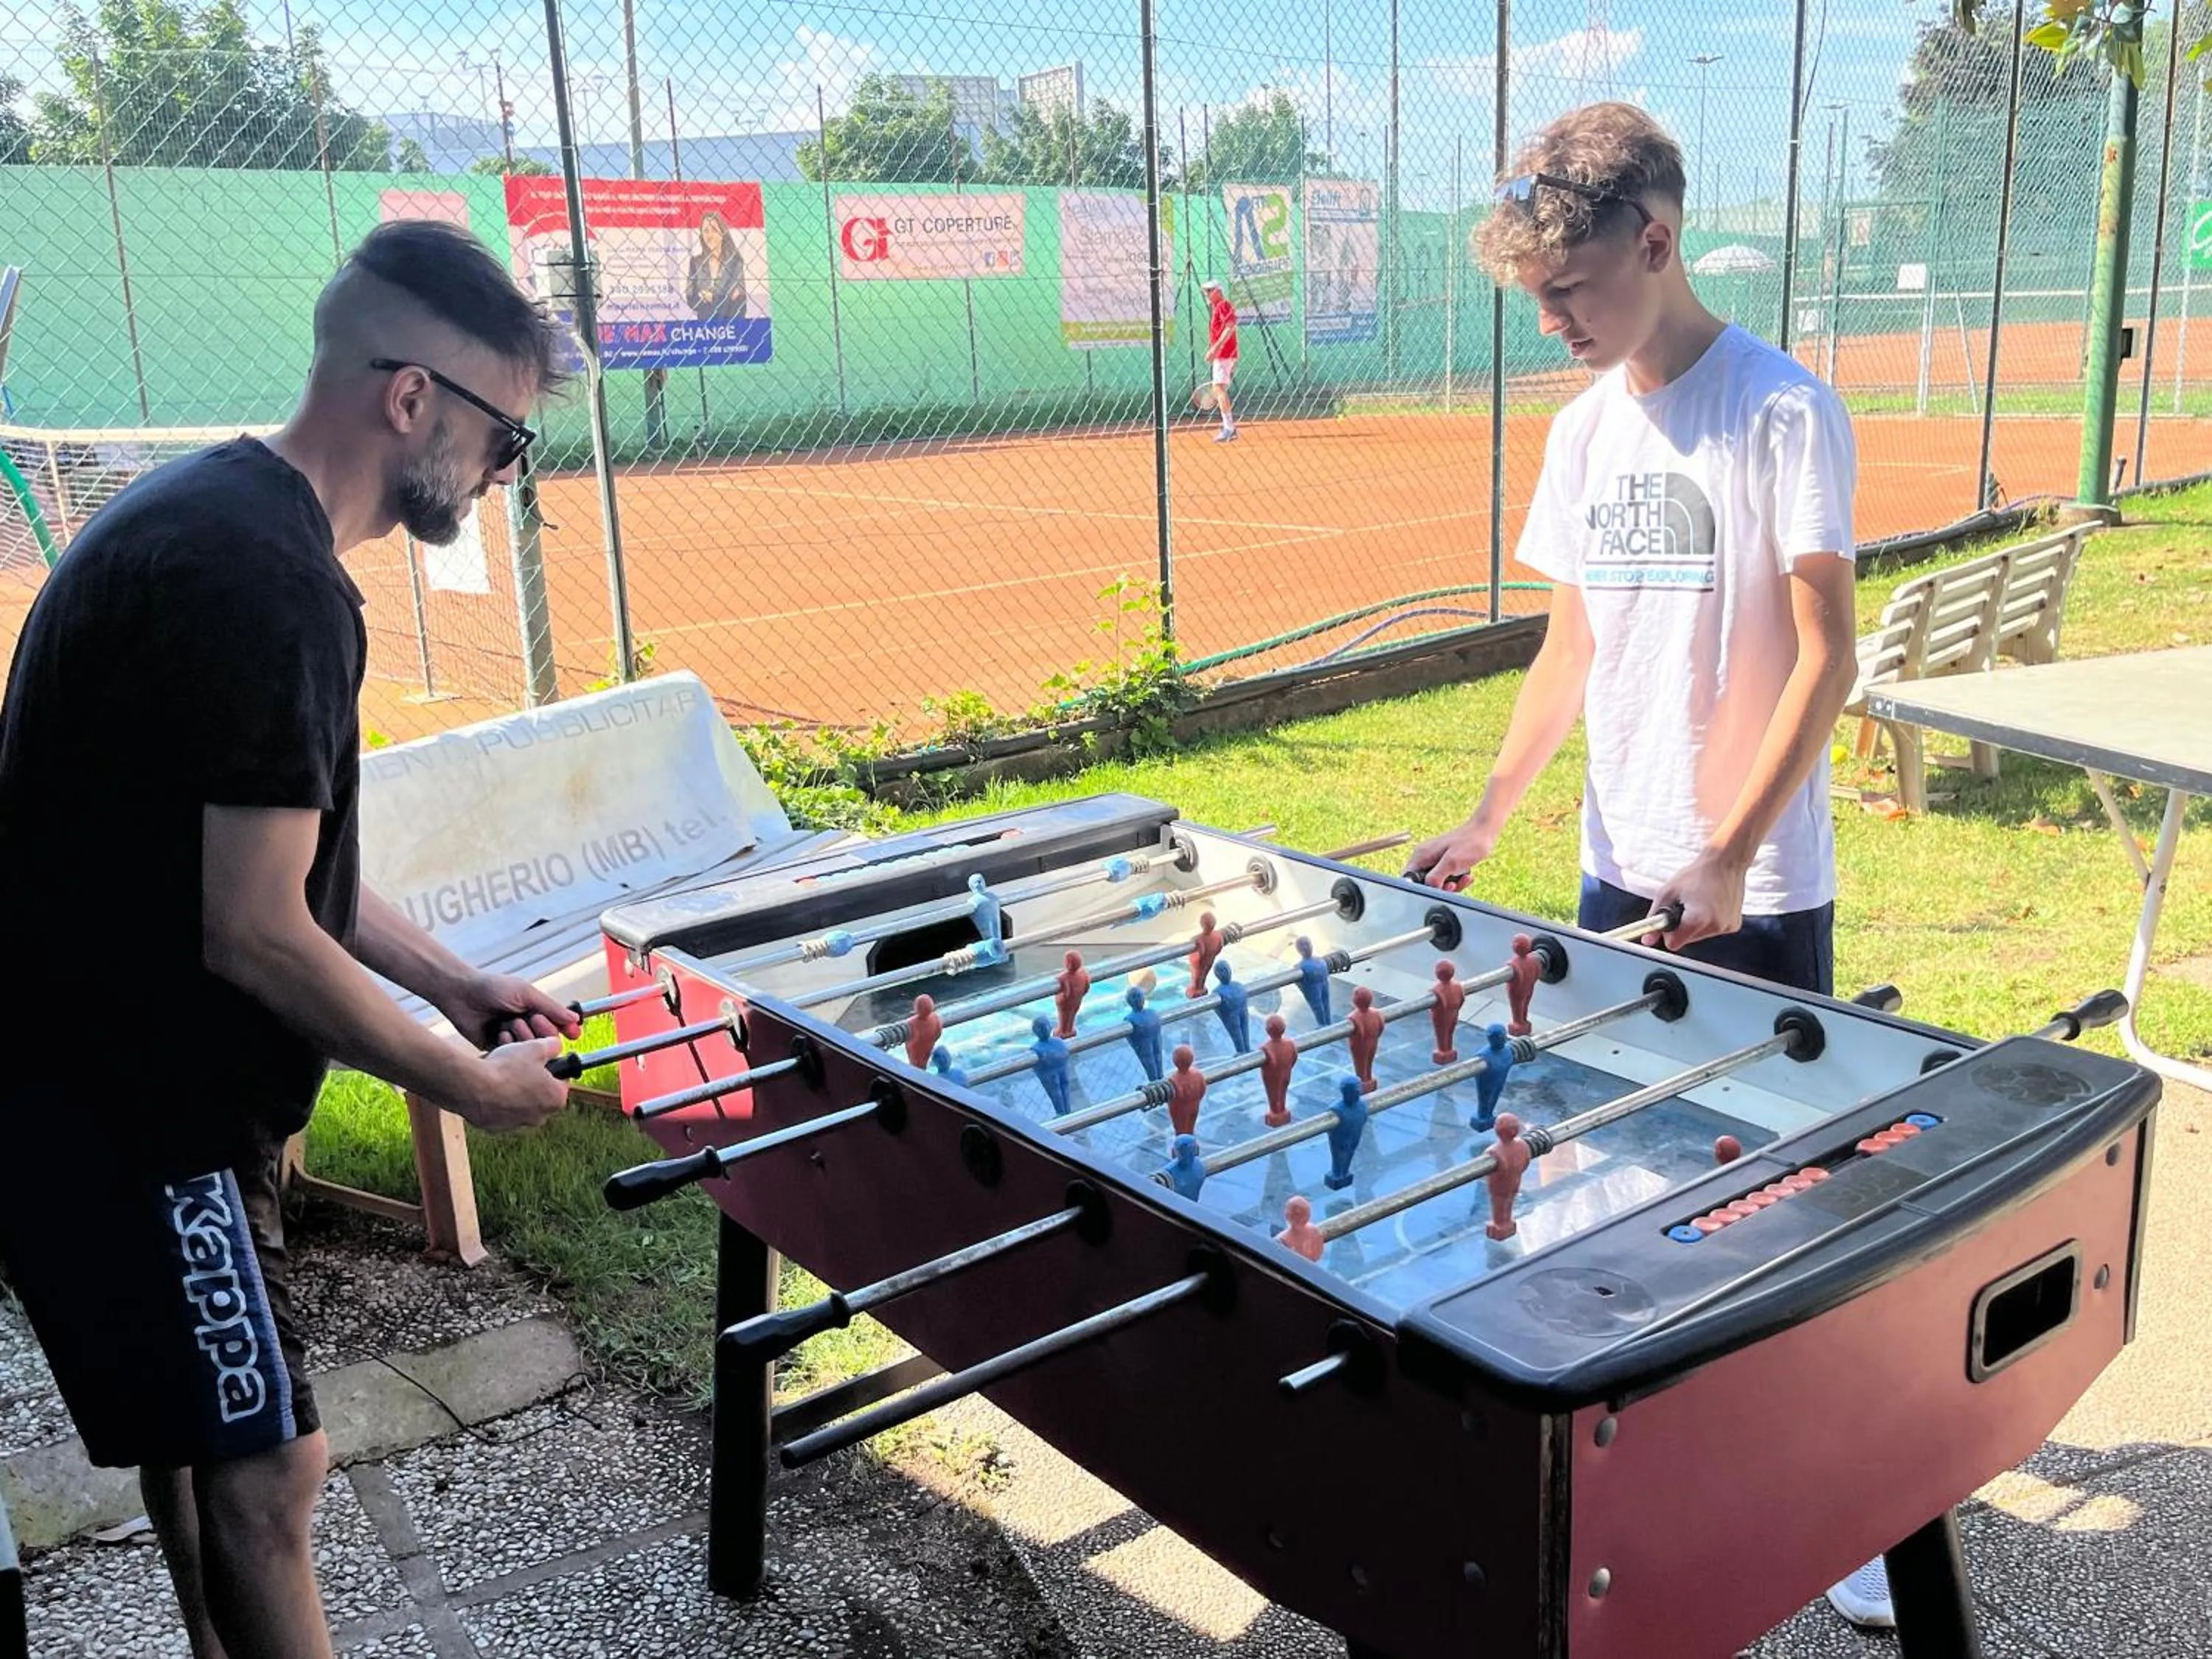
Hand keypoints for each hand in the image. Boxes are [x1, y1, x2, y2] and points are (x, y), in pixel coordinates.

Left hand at [435, 971, 582, 1050]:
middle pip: (546, 1039)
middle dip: (540, 1031)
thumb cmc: (491, 988)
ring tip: (507, 1024)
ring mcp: (512, 1037)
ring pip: (530, 1048)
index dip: (566, 1029)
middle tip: (530, 1020)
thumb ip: (550, 1007)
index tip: (574, 1034)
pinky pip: (512, 1054)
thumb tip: (575, 1018)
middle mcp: (525, 1024)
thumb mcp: (525, 993)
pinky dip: (507, 1044)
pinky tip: (498, 1032)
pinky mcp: (497, 1048)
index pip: (558, 1024)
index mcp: (534, 1009)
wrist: (460, 995)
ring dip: (521, 1037)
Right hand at [454, 1036, 571, 1132]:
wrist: (472, 1086)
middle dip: (531, 1079)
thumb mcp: (535, 1047)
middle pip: (540, 1093)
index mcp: (556, 1099)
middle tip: (518, 1064)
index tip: (540, 1060)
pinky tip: (488, 1086)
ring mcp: (517, 1124)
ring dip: (514, 1090)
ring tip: (500, 1074)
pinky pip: (500, 1111)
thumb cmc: (507, 1068)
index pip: (561, 1080)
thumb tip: (556, 1045)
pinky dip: (496, 1100)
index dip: (551, 1067)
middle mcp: (540, 1117)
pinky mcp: (496, 1127)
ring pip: (520, 1103)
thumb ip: (552, 1046)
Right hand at [1404, 819, 1498, 891]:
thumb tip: (1428, 888)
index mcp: (1421, 855)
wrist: (1484, 833)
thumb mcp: (1451, 862)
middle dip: (1440, 888)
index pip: (1408, 877)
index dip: (1419, 888)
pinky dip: (1457, 880)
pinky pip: (1446, 878)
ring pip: (1437, 882)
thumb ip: (1436, 877)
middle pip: (1424, 883)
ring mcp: (1435, 860)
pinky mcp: (1445, 863)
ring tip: (1463, 878)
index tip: (1436, 889)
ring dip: (1452, 885)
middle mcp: (1425, 857)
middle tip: (1452, 884)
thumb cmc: (1469, 843)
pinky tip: (1466, 876)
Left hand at [1645, 850, 1749, 950]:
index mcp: (1698, 920)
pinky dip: (1708, 922)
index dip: (1667, 932)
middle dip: (1681, 927)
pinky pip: (1712, 930)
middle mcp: (1715, 927)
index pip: (1673, 943)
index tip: (1669, 918)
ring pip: (1699, 936)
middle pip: (1686, 940)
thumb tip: (1647, 940)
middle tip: (1685, 905)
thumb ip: (1655, 918)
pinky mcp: (1734, 925)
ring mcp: (1727, 927)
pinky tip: (1711, 905)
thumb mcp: (1667, 893)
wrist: (1725, 862)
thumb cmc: (1696, 874)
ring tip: (1699, 902)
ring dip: (1694, 924)